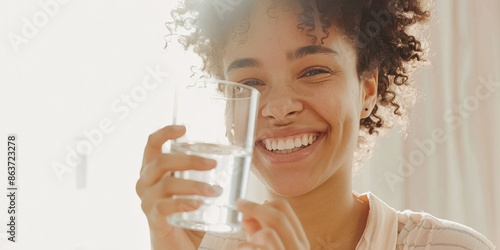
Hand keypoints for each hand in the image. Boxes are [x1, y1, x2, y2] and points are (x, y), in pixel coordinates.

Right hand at [135, 125, 220, 249]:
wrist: (178, 245)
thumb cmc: (187, 213)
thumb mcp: (194, 188)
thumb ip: (204, 174)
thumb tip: (236, 157)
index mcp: (152, 170)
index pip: (151, 144)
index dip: (165, 133)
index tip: (184, 128)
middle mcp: (145, 183)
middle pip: (161, 161)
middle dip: (189, 160)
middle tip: (213, 163)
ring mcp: (147, 201)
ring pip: (167, 185)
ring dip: (194, 185)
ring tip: (214, 190)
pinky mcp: (155, 219)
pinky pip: (165, 207)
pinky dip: (183, 203)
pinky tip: (197, 204)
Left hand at [235, 199, 309, 249]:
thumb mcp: (264, 243)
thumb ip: (258, 228)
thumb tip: (246, 210)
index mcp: (299, 240)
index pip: (284, 208)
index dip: (263, 202)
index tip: (246, 203)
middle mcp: (298, 248)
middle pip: (278, 216)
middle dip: (254, 208)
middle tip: (239, 205)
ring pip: (269, 234)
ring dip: (253, 236)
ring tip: (246, 245)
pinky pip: (255, 249)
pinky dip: (244, 246)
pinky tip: (241, 248)